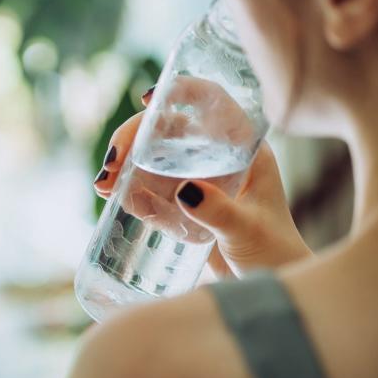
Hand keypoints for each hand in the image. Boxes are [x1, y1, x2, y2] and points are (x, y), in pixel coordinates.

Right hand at [94, 80, 310, 277]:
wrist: (270, 285)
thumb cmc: (274, 252)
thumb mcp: (247, 229)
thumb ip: (219, 211)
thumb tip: (184, 191)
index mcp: (243, 148)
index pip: (211, 102)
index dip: (179, 92)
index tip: (148, 101)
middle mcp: (218, 157)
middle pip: (169, 130)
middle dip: (134, 139)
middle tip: (112, 163)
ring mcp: (198, 181)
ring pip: (154, 159)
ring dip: (125, 166)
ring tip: (103, 184)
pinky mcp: (183, 207)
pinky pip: (151, 191)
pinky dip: (130, 191)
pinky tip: (115, 197)